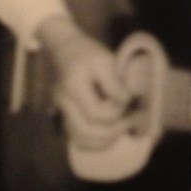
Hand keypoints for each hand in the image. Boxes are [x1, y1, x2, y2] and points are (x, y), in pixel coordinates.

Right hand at [37, 15, 141, 150]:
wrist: (67, 49)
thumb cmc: (88, 53)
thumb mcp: (105, 60)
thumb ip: (115, 83)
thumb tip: (126, 102)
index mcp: (73, 86)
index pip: (95, 112)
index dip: (116, 112)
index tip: (128, 102)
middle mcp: (63, 102)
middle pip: (85, 130)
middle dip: (111, 131)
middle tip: (130, 122)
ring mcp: (60, 110)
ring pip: (79, 138)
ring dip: (102, 139)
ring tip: (121, 130)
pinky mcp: (63, 115)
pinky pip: (76, 136)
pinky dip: (93, 140)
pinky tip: (109, 134)